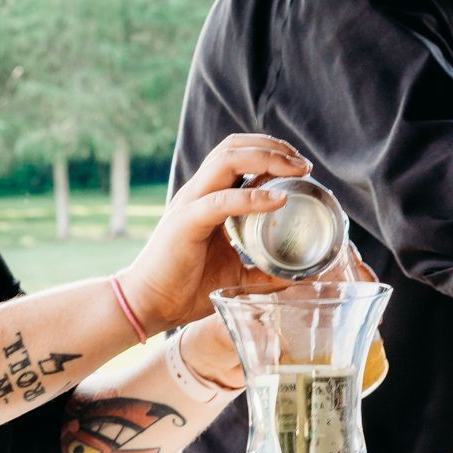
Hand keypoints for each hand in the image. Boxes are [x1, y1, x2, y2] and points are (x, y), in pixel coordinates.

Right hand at [117, 134, 309, 335]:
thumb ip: (264, 268)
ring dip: (266, 158)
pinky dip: (252, 197)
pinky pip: (221, 200)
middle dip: (272, 147)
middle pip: (233, 147)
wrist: (149, 305)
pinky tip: (278, 200)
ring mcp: (190, 203)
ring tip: (295, 169)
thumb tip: (300, 275)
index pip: (237, 154)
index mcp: (207, 197)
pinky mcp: (186, 222)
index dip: (269, 150)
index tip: (301, 165)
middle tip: (303, 163)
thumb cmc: (186, 288)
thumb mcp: (236, 274)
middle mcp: (198, 192)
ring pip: (226, 160)